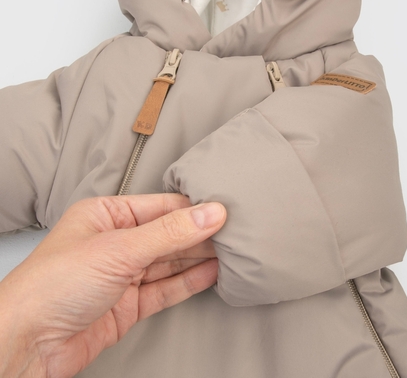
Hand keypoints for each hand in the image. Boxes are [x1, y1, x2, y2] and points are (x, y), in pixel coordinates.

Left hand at [0, 194, 225, 377]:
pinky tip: (212, 273)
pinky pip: (165, 288)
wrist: (26, 345)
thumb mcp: (119, 249)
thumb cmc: (54, 285)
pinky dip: (189, 282)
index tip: (225, 209)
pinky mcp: (128, 304)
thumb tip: (211, 212)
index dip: (193, 208)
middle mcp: (116, 242)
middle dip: (200, 234)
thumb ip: (170, 233)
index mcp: (107, 215)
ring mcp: (123, 274)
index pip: (160, 206)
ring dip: (199, 257)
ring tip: (232, 251)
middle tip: (235, 231)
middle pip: (168, 234)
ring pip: (169, 262)